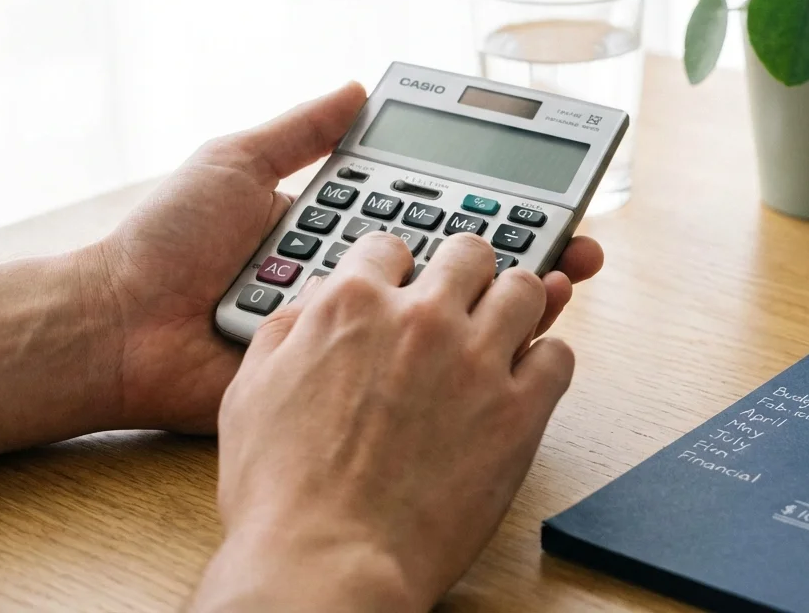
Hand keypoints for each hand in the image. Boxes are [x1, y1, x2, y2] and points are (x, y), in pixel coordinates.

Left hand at [90, 83, 603, 432]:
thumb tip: (356, 87)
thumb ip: (298, 132)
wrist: (118, 328)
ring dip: (511, 311)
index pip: (434, 216)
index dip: (490, 209)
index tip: (541, 200)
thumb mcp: (235, 165)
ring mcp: (353, 342)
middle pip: (455, 273)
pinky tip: (509, 350)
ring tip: (562, 290)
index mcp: (340, 235)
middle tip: (577, 249)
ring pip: (445, 326)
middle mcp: (358, 288)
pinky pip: (408, 378)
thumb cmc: (168, 244)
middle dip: (522, 259)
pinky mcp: (339, 388)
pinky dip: (463, 367)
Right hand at [191, 231, 572, 609]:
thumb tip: (313, 305)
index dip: (399, 266)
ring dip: (516, 305)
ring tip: (505, 330)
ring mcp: (476, 361)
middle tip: (463, 298)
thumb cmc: (283, 494)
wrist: (328, 562)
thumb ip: (285, 332)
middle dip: (466, 271)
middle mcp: (420, 319)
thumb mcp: (249, 393)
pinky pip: (559, 355)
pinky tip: (527, 381)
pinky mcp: (520, 409)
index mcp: (351, 306)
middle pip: (469, 252)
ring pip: (526, 289)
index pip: (391, 245)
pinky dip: (546, 363)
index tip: (405, 284)